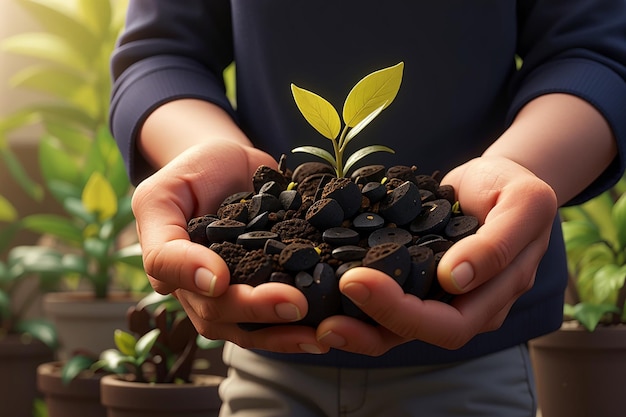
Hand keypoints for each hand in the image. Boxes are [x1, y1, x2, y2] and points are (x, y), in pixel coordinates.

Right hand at [132, 142, 328, 353]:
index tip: (221, 279)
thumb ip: (169, 224)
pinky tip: (318, 333)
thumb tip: (208, 280)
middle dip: (254, 307)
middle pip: (213, 308)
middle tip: (293, 303)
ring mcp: (225, 294)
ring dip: (278, 334)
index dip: (192, 274)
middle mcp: (190, 284)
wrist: (234, 168)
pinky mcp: (257, 293)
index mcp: (164, 252)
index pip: (166, 267)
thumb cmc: (199, 170)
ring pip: (242, 327)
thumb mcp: (171, 186)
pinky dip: (292, 330)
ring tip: (314, 335)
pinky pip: (269, 322)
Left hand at [315, 156, 557, 354]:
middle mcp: (464, 305)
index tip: (357, 281)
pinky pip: (386, 301)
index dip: (402, 312)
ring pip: (395, 329)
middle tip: (325, 318)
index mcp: (494, 295)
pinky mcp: (414, 281)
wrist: (495, 180)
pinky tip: (324, 300)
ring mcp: (437, 296)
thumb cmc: (514, 189)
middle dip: (370, 325)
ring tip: (317, 326)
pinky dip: (356, 307)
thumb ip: (498, 244)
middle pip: (416, 333)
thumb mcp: (524, 205)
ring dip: (357, 330)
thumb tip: (453, 280)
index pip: (449, 323)